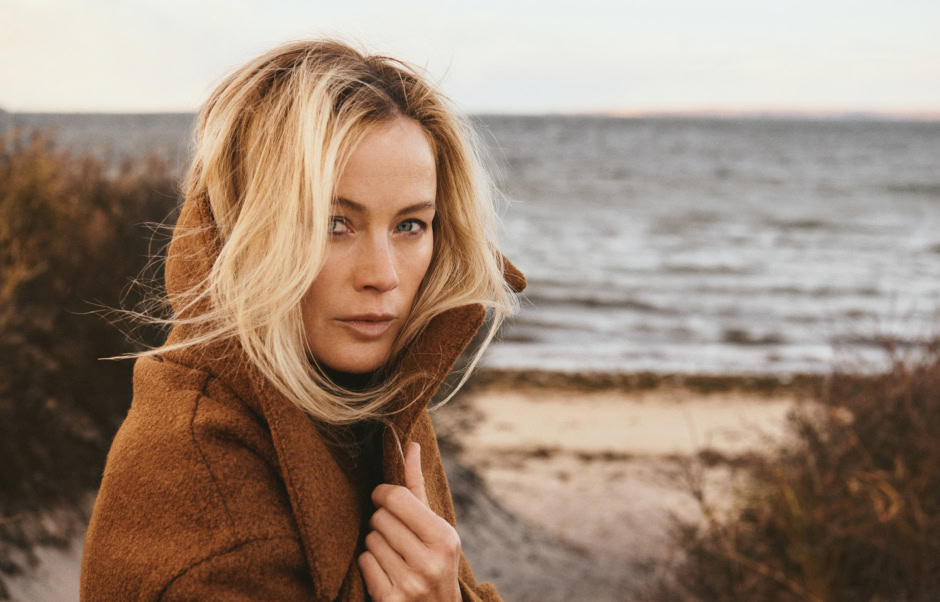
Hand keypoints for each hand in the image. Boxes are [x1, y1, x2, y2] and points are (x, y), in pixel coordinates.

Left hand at [358, 441, 461, 601]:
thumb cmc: (435, 560)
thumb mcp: (435, 527)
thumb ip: (417, 487)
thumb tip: (411, 444)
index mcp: (444, 538)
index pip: (398, 498)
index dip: (383, 493)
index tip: (383, 497)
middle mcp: (429, 562)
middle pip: (379, 519)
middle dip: (381, 522)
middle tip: (393, 532)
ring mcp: (410, 584)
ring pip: (370, 541)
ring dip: (375, 543)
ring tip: (392, 553)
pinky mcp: (390, 600)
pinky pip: (363, 563)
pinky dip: (369, 564)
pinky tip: (385, 570)